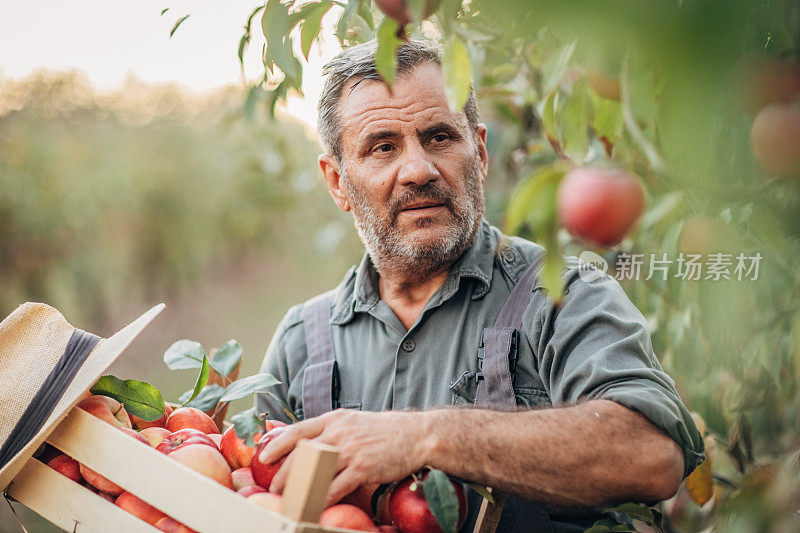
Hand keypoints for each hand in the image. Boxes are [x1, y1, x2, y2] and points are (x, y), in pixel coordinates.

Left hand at [258, 408, 433, 505]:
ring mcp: (350, 450)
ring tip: (291, 498)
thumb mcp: (354, 422)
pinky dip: (324, 498)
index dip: (278, 443)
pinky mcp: (362, 468)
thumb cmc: (385, 431)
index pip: (298, 429)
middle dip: (284, 473)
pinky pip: (336, 487)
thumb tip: (311, 443)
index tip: (264, 455)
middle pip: (301, 453)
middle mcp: (339, 432)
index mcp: (335, 419)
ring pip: (315, 471)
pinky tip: (317, 505)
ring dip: (300, 487)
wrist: (416, 434)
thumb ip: (334, 430)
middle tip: (274, 486)